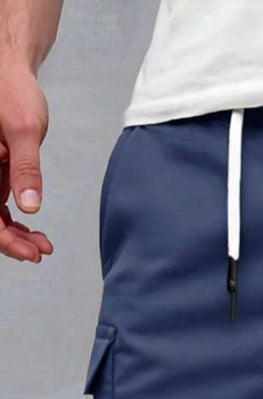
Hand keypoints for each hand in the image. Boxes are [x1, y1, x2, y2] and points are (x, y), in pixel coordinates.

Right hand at [0, 60, 53, 262]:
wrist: (9, 67)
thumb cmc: (12, 89)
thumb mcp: (24, 129)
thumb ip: (26, 168)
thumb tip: (29, 206)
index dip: (5, 240)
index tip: (31, 252)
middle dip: (12, 241)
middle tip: (41, 251)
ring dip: (15, 234)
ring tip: (43, 245)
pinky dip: (15, 220)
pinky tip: (34, 229)